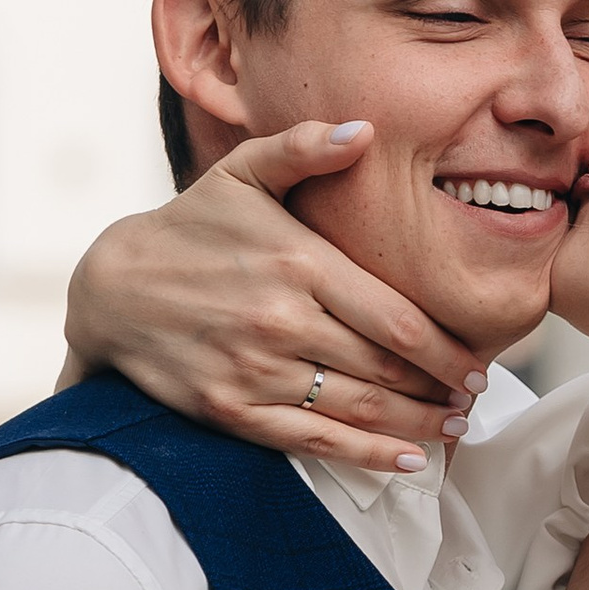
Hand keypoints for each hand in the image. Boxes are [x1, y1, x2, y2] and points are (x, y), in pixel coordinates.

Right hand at [62, 125, 485, 477]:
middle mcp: (281, 320)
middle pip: (385, 368)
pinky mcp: (231, 410)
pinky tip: (407, 459)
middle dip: (439, 388)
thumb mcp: (241, 172)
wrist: (111, 287)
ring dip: (416, 424)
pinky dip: (366, 455)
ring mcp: (255, 370)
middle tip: (475, 397)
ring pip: (357, 409)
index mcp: (298, 262)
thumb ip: (304, 148)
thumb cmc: (190, 228)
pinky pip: (313, 441)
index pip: (396, 318)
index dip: (447, 349)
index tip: (478, 363)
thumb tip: (366, 130)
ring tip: (453, 426)